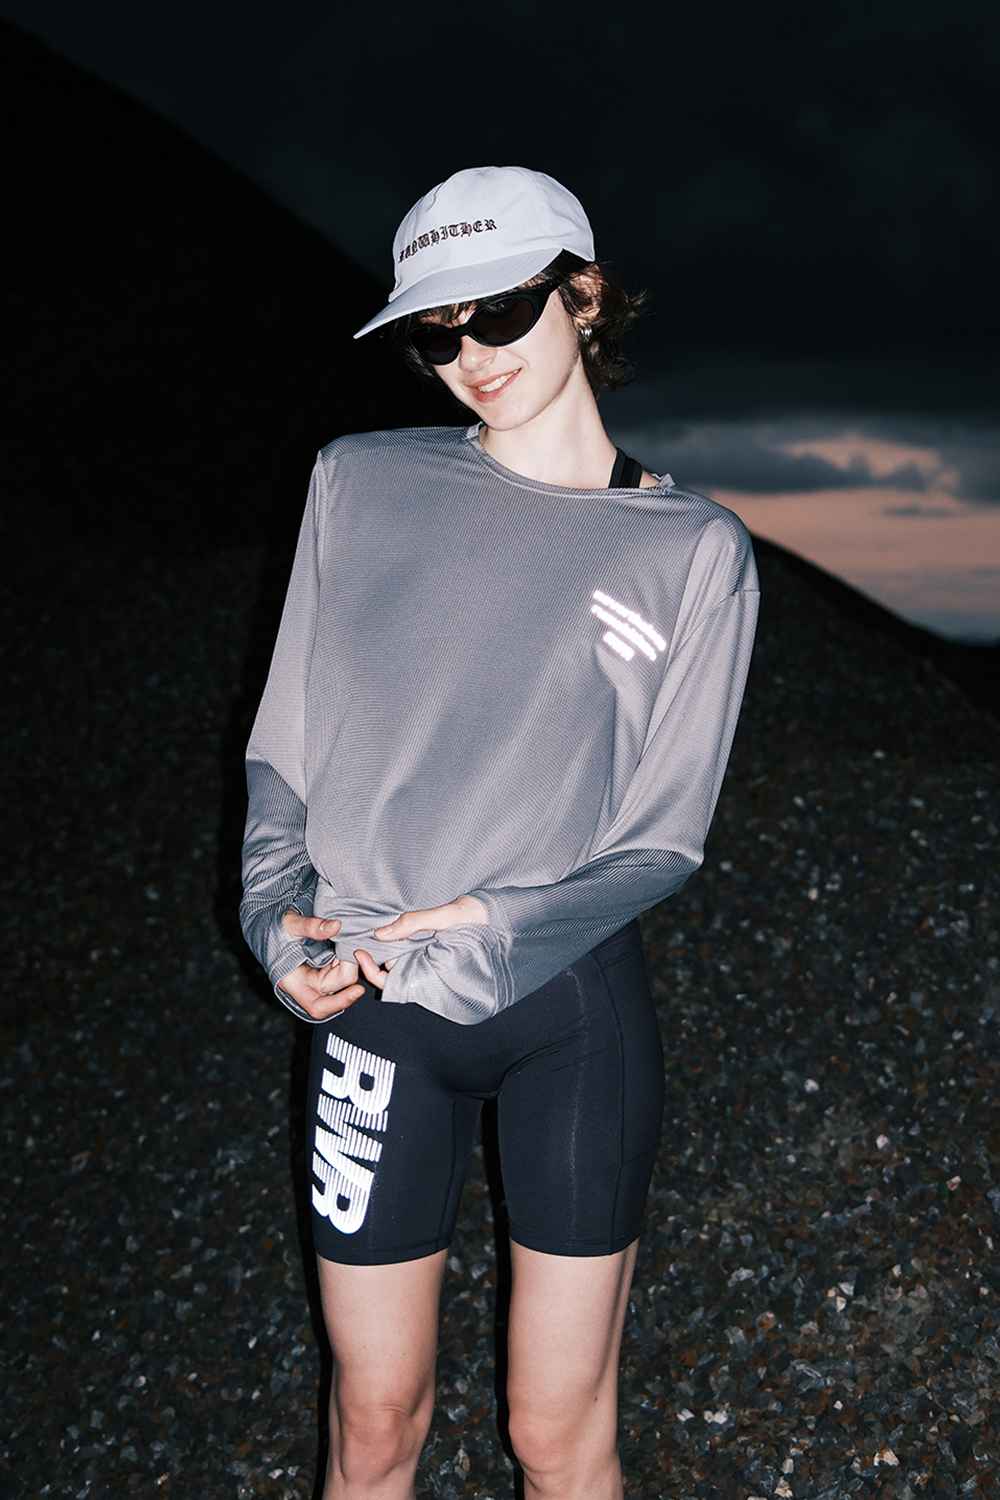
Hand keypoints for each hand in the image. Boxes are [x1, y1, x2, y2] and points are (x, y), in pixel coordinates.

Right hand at [277, 913, 364, 1019]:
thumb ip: (310, 926)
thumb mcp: (289, 925)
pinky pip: (342, 966)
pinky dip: (346, 954)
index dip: (339, 1002)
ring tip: (340, 938)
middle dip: (347, 965)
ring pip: (344, 975)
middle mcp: (308, 984)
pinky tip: (342, 941)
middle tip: (346, 941)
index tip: (358, 990)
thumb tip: (336, 926)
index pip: (318, 1006)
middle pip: (338, 986)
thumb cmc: (274, 930)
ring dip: (347, 958)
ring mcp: (318, 976)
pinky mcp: (326, 967)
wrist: (272, 926)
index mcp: (294, 984)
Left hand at [354, 896, 488, 991]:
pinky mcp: (433, 954)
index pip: (393, 982)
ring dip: (388, 949)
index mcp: (432, 970)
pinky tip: (393, 932)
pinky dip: (399, 944)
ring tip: (374, 932)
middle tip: (362, 937)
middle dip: (377, 957)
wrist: (499, 916)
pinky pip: (410, 954)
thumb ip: (413, 923)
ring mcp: (431, 963)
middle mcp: (430, 971)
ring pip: (401, 961)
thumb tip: (380, 933)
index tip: (359, 953)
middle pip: (393, 972)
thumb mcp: (445, 916)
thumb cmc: (477, 918)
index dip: (373, 971)